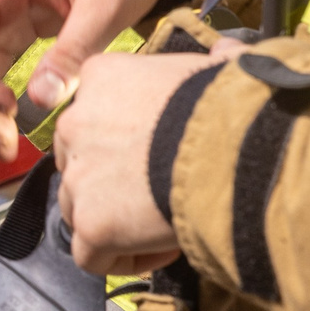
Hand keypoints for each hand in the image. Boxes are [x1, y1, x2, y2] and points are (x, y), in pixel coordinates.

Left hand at [49, 48, 240, 275]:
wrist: (234, 150)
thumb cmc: (233, 106)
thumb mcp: (219, 67)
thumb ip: (214, 61)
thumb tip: (230, 52)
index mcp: (100, 77)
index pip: (94, 113)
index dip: (125, 140)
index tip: (162, 152)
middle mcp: (75, 123)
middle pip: (78, 161)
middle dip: (111, 180)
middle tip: (157, 189)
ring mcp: (78, 177)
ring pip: (78, 209)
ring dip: (115, 219)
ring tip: (161, 221)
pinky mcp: (90, 225)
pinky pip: (91, 255)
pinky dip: (122, 258)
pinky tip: (160, 248)